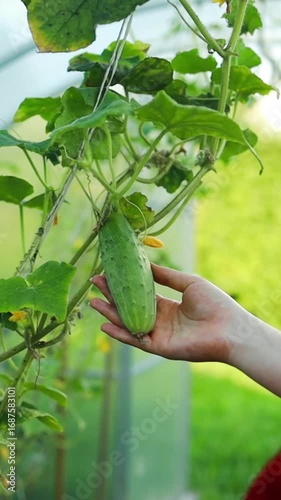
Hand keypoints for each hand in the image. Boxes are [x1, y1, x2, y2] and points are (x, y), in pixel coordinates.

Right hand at [90, 263, 242, 363]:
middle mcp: (160, 320)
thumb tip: (146, 264)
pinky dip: (120, 333)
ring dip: (110, 313)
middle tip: (94, 282)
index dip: (124, 285)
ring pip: (128, 323)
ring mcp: (159, 334)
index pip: (139, 295)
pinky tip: (105, 324)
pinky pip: (135, 340)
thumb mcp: (188, 283)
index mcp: (168, 306)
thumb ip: (166, 276)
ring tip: (93, 301)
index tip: (108, 272)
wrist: (230, 327)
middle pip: (130, 307)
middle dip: (111, 296)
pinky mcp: (160, 347)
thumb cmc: (215, 303)